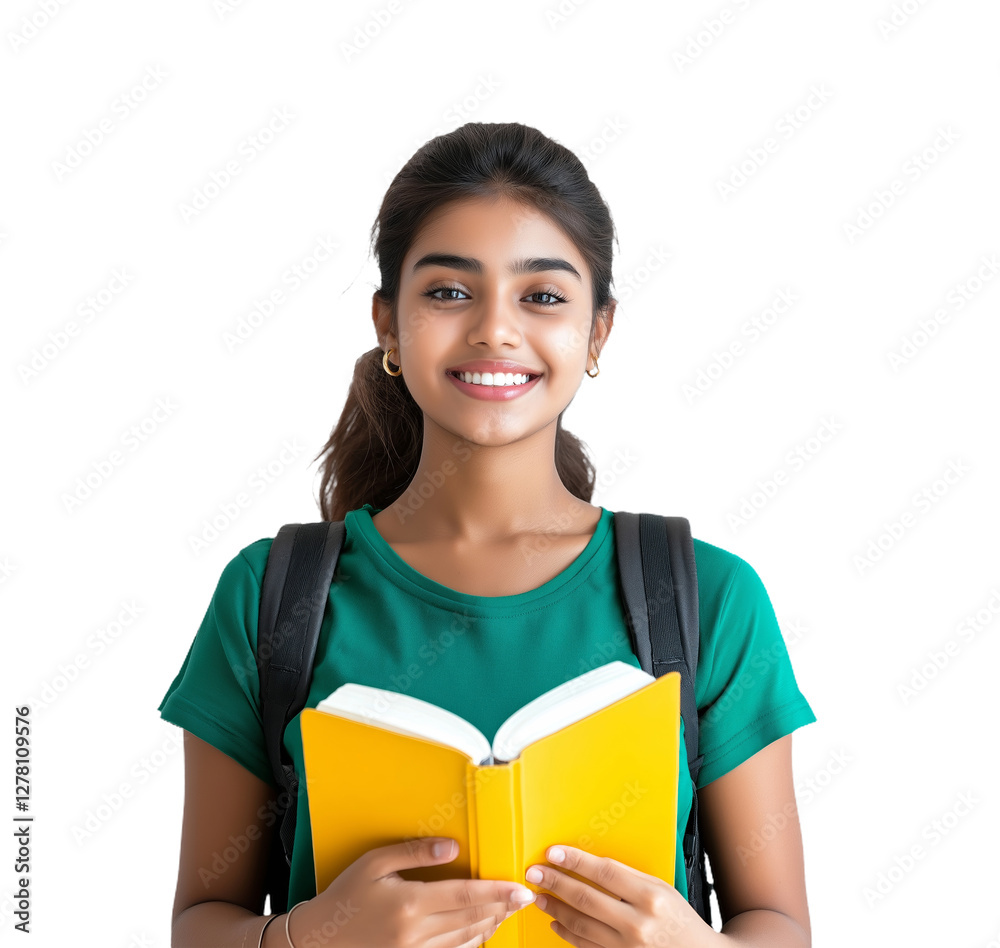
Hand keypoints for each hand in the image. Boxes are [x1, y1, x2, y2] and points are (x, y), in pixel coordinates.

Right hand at [286, 836, 535, 947]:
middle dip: (502, 908)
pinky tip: (481, 931)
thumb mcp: (375, 862)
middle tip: (524, 897)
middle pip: (472, 918)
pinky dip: (472, 943)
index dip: (497, 892)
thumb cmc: (345, 896)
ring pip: (465, 939)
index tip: (521, 889)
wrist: (320, 940)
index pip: (465, 895)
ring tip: (507, 910)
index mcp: (409, 902)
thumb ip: (414, 851)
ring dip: (491, 924)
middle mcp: (415, 931)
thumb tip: (452, 846)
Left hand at [524, 844, 718, 947]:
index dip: (575, 861)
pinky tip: (556, 923)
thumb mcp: (661, 889)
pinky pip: (586, 947)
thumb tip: (591, 864)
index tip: (553, 852)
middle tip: (535, 872)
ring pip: (581, 925)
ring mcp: (628, 947)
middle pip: (586, 898)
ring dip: (555, 908)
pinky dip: (567, 934)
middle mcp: (638, 923)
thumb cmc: (680, 920)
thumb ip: (629, 878)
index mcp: (650, 896)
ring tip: (540, 896)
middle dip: (555, 883)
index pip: (604, 873)